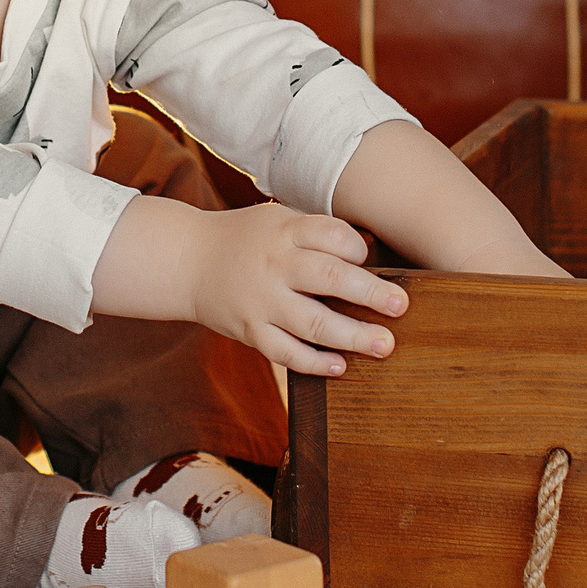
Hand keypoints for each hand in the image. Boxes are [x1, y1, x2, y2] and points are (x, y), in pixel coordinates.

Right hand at [183, 203, 409, 376]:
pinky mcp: (250, 330)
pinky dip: (314, 362)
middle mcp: (274, 265)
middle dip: (370, 293)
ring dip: (353, 336)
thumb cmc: (246, 239)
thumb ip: (316, 234)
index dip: (356, 247)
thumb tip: (370, 259)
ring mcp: (261, 301)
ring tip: (385, 345)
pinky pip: (285, 352)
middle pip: (328, 277)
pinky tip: (340, 366)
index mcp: (285, 231)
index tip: (367, 258)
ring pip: (312, 323)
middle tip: (400, 305)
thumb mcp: (277, 220)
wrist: (186, 260)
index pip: (330, 235)